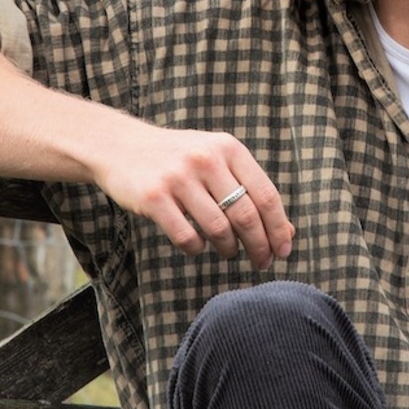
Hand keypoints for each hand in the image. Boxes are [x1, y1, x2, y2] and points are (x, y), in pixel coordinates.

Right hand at [87, 120, 292, 270]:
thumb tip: (287, 232)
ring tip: (229, 251)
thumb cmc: (180, 160)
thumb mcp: (217, 162)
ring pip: (219, 229)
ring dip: (229, 248)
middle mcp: (206, 159)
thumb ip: (249, 190)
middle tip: (263, 262)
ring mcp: (178, 178)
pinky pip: (187, 237)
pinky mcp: (154, 197)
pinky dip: (198, 249)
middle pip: (246, 215)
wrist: (121, 147)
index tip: (284, 250)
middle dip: (260, 245)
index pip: (266, 195)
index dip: (279, 228)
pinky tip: (198, 246)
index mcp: (228, 148)